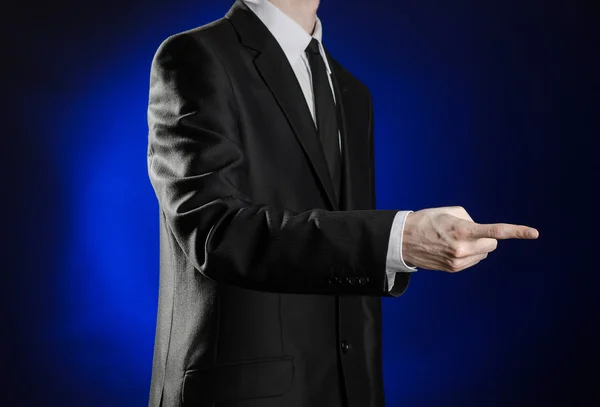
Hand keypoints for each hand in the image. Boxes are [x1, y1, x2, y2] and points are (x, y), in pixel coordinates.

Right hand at [402, 206, 538, 272]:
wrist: (403, 240)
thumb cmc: (427, 221)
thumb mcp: (449, 211)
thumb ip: (470, 219)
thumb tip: (479, 233)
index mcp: (462, 230)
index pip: (495, 232)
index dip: (516, 231)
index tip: (534, 233)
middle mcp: (462, 248)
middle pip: (492, 245)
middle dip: (486, 238)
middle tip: (468, 232)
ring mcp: (458, 261)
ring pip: (483, 254)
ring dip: (476, 247)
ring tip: (454, 240)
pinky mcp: (454, 269)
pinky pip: (472, 261)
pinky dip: (468, 254)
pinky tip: (451, 249)